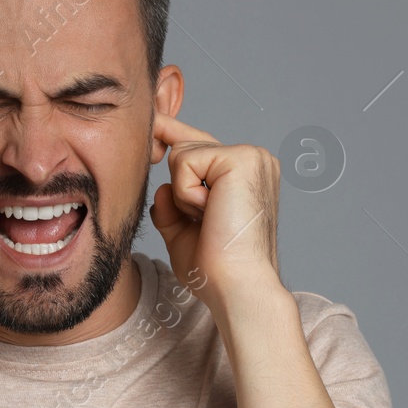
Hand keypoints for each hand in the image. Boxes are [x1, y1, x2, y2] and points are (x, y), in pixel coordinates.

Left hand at [148, 112, 281, 300]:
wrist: (236, 286)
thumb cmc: (217, 269)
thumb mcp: (183, 234)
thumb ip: (172, 208)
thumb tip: (162, 188)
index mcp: (247, 175)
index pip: (203, 146)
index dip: (173, 134)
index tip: (153, 121)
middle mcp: (254, 160)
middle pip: (186, 147)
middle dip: (179, 186)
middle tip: (204, 220)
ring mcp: (250, 156)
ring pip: (181, 153)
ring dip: (183, 195)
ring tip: (210, 219)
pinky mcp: (240, 158)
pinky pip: (184, 161)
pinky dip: (186, 193)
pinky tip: (210, 212)